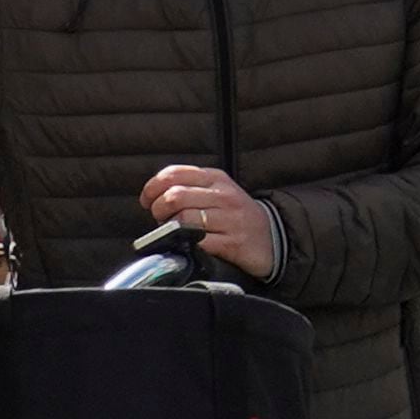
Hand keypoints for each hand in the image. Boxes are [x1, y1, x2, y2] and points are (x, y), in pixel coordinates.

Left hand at [139, 164, 278, 277]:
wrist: (273, 237)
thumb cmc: (236, 215)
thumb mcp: (217, 190)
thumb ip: (190, 187)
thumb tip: (154, 196)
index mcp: (215, 178)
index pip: (174, 173)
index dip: (153, 187)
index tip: (147, 200)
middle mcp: (223, 195)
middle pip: (175, 196)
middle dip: (158, 210)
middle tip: (159, 219)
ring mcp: (229, 219)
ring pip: (183, 219)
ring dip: (169, 229)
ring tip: (172, 232)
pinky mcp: (232, 243)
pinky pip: (198, 242)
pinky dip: (185, 244)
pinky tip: (186, 244)